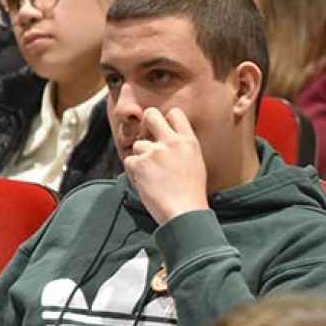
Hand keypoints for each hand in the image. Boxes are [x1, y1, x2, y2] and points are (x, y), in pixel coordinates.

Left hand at [123, 107, 209, 224]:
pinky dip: (134, 171)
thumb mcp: (196, 163)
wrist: (184, 212)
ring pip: (138, 145)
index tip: (163, 130)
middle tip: (148, 138)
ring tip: (152, 176)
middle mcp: (171, 142)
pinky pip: (129, 161)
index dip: (166, 120)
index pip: (175, 113)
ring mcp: (154, 152)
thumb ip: (182, 147)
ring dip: (141, 158)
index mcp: (188, 141)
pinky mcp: (139, 165)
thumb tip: (168, 140)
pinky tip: (146, 182)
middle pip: (151, 114)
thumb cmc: (191, 193)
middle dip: (146, 124)